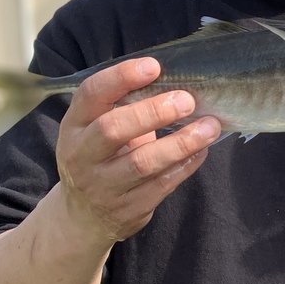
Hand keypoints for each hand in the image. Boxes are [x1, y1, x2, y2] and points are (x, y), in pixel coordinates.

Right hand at [55, 57, 219, 245]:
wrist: (85, 216)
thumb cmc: (102, 157)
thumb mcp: (97, 129)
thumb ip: (125, 107)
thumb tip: (177, 83)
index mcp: (74, 126)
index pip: (91, 94)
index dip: (120, 78)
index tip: (153, 67)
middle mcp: (81, 156)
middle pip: (113, 129)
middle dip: (153, 112)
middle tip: (187, 100)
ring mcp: (103, 186)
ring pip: (143, 163)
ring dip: (181, 142)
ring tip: (210, 127)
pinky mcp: (128, 209)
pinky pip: (162, 184)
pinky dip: (186, 164)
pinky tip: (202, 149)